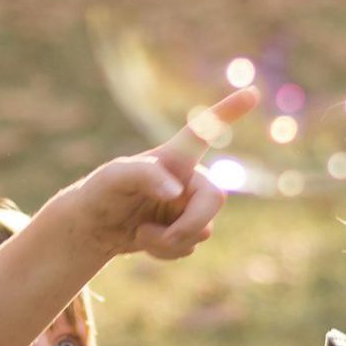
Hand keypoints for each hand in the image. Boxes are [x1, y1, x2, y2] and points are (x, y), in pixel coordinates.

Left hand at [48, 87, 258, 260]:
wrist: (93, 228)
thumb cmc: (100, 193)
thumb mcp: (113, 178)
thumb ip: (145, 176)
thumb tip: (177, 193)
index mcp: (174, 157)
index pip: (204, 131)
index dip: (228, 112)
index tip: (252, 92)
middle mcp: (188, 178)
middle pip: (215, 199)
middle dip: (190, 225)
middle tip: (161, 237)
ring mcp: (188, 206)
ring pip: (203, 230)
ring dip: (170, 241)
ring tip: (141, 232)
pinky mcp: (185, 230)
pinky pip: (191, 247)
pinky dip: (167, 252)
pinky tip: (147, 240)